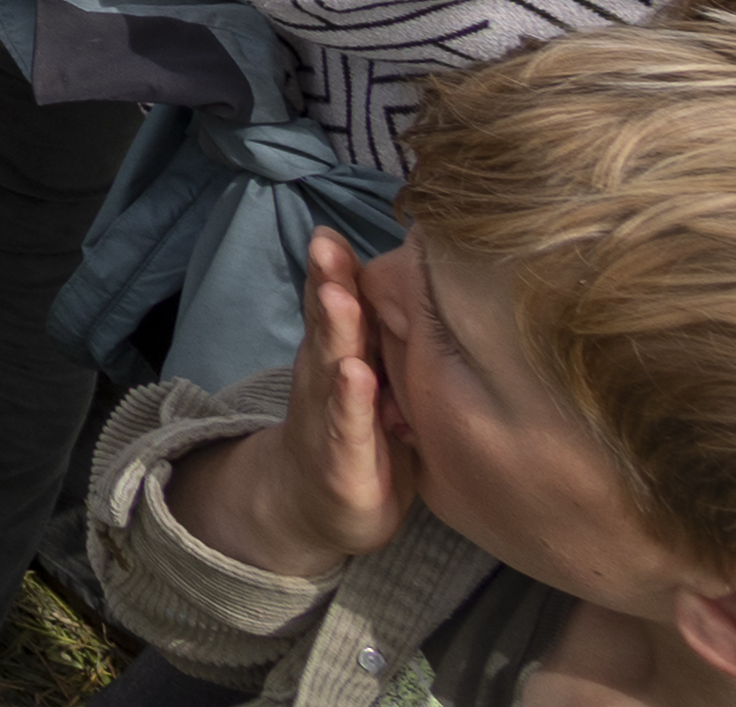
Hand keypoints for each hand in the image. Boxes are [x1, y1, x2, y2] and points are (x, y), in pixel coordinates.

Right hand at [169, 231, 410, 585]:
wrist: (311, 505)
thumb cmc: (356, 433)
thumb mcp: (372, 378)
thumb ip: (386, 335)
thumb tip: (424, 276)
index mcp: (341, 352)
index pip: (338, 301)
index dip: (335, 266)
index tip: (329, 231)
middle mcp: (326, 377)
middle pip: (330, 324)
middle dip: (329, 283)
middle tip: (326, 245)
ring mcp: (330, 418)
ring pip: (332, 368)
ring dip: (335, 332)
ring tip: (338, 297)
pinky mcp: (343, 463)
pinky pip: (348, 428)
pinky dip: (351, 402)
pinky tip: (356, 376)